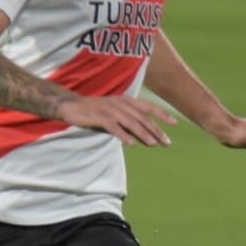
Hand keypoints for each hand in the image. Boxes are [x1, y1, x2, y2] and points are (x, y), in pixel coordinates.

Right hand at [58, 96, 178, 146]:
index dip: (162, 114)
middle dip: (156, 130)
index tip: (174, 123)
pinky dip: (123, 135)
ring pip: (130, 122)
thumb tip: (147, 139)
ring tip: (153, 144)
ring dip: (143, 134)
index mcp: (126, 101)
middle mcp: (120, 103)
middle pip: (142, 118)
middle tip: (166, 142)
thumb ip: (130, 125)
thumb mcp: (116, 117)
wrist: (71, 106)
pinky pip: (114, 127)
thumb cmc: (96, 113)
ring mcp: (110, 110)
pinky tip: (131, 144)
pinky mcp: (99, 117)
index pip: (148, 107)